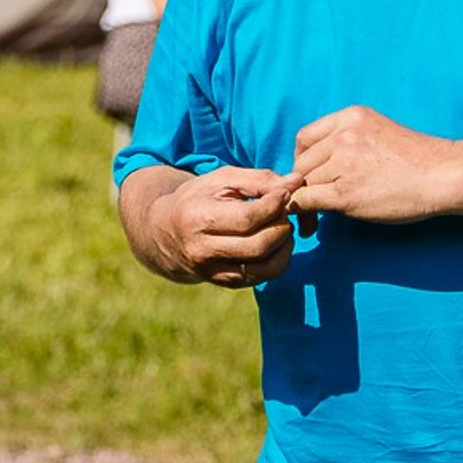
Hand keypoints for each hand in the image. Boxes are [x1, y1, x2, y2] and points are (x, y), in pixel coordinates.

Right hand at [143, 165, 298, 288]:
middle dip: (282, 225)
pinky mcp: (224, 283)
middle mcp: (201, 251)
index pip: (248, 218)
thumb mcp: (222, 179)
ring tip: (280, 227)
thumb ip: (260, 179)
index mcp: (196, 219)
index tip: (284, 194)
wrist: (165, 232)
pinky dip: (277, 259)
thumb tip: (297, 182)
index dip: (275, 205)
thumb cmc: (198, 198)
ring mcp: (211, 272)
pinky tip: (272, 242)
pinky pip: (262, 277)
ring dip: (284, 245)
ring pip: (266, 267)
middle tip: (283, 211)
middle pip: (259, 245)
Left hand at [288, 106, 462, 227]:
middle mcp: (345, 135)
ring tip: (316, 217)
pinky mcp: (345, 192)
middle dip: (303, 184)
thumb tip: (309, 168)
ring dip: (305, 202)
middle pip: (302, 163)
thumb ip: (346, 142)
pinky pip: (306, 201)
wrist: (445, 175)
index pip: (305, 137)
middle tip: (311, 204)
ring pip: (303, 184)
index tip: (312, 176)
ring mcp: (345, 162)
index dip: (303, 160)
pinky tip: (313, 223)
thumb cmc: (416, 161)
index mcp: (352, 117)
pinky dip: (305, 213)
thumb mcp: (377, 133)